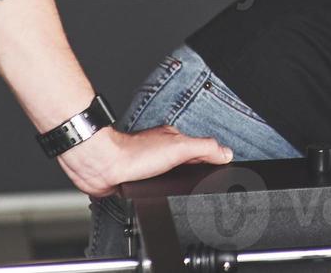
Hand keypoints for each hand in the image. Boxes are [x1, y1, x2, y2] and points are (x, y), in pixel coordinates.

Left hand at [57, 125, 233, 196]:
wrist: (104, 168)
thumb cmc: (135, 154)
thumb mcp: (180, 148)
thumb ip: (205, 149)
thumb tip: (226, 152)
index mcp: (173, 138)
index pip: (200, 149)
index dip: (211, 158)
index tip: (222, 166)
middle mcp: (161, 149)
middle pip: (186, 160)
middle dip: (197, 169)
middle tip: (209, 176)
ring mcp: (148, 164)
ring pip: (170, 173)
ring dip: (178, 179)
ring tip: (190, 185)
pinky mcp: (136, 178)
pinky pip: (155, 184)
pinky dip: (162, 187)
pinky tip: (164, 191)